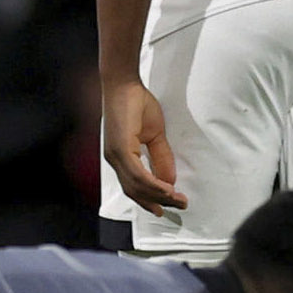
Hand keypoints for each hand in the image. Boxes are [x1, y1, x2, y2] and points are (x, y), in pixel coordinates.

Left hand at [101, 76, 186, 214]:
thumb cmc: (136, 103)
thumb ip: (160, 157)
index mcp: (120, 157)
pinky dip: (153, 184)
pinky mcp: (120, 149)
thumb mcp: (154, 134)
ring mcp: (115, 156)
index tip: (166, 208)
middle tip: (179, 206)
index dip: (150, 198)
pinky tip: (167, 189)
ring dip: (159, 196)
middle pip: (135, 191)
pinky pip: (138, 174)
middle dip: (158, 201)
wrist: (124, 84)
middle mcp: (114, 160)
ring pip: (137, 186)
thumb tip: (169, 180)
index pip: (133, 186)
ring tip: (177, 200)